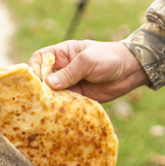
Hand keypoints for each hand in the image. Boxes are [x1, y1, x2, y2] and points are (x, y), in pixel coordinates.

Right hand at [28, 40, 148, 102]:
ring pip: (50, 93)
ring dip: (49, 100)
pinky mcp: (75, 97)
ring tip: (47, 107)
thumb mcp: (88, 61)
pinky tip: (58, 112)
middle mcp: (61, 69)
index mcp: (61, 54)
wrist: (130, 71)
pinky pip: (62, 103)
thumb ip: (69, 72)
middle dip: (39, 88)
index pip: (39, 59)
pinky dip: (59, 107)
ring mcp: (67, 84)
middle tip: (39, 98)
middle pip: (41, 78)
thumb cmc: (109, 58)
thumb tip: (49, 83)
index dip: (34, 69)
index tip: (36, 81)